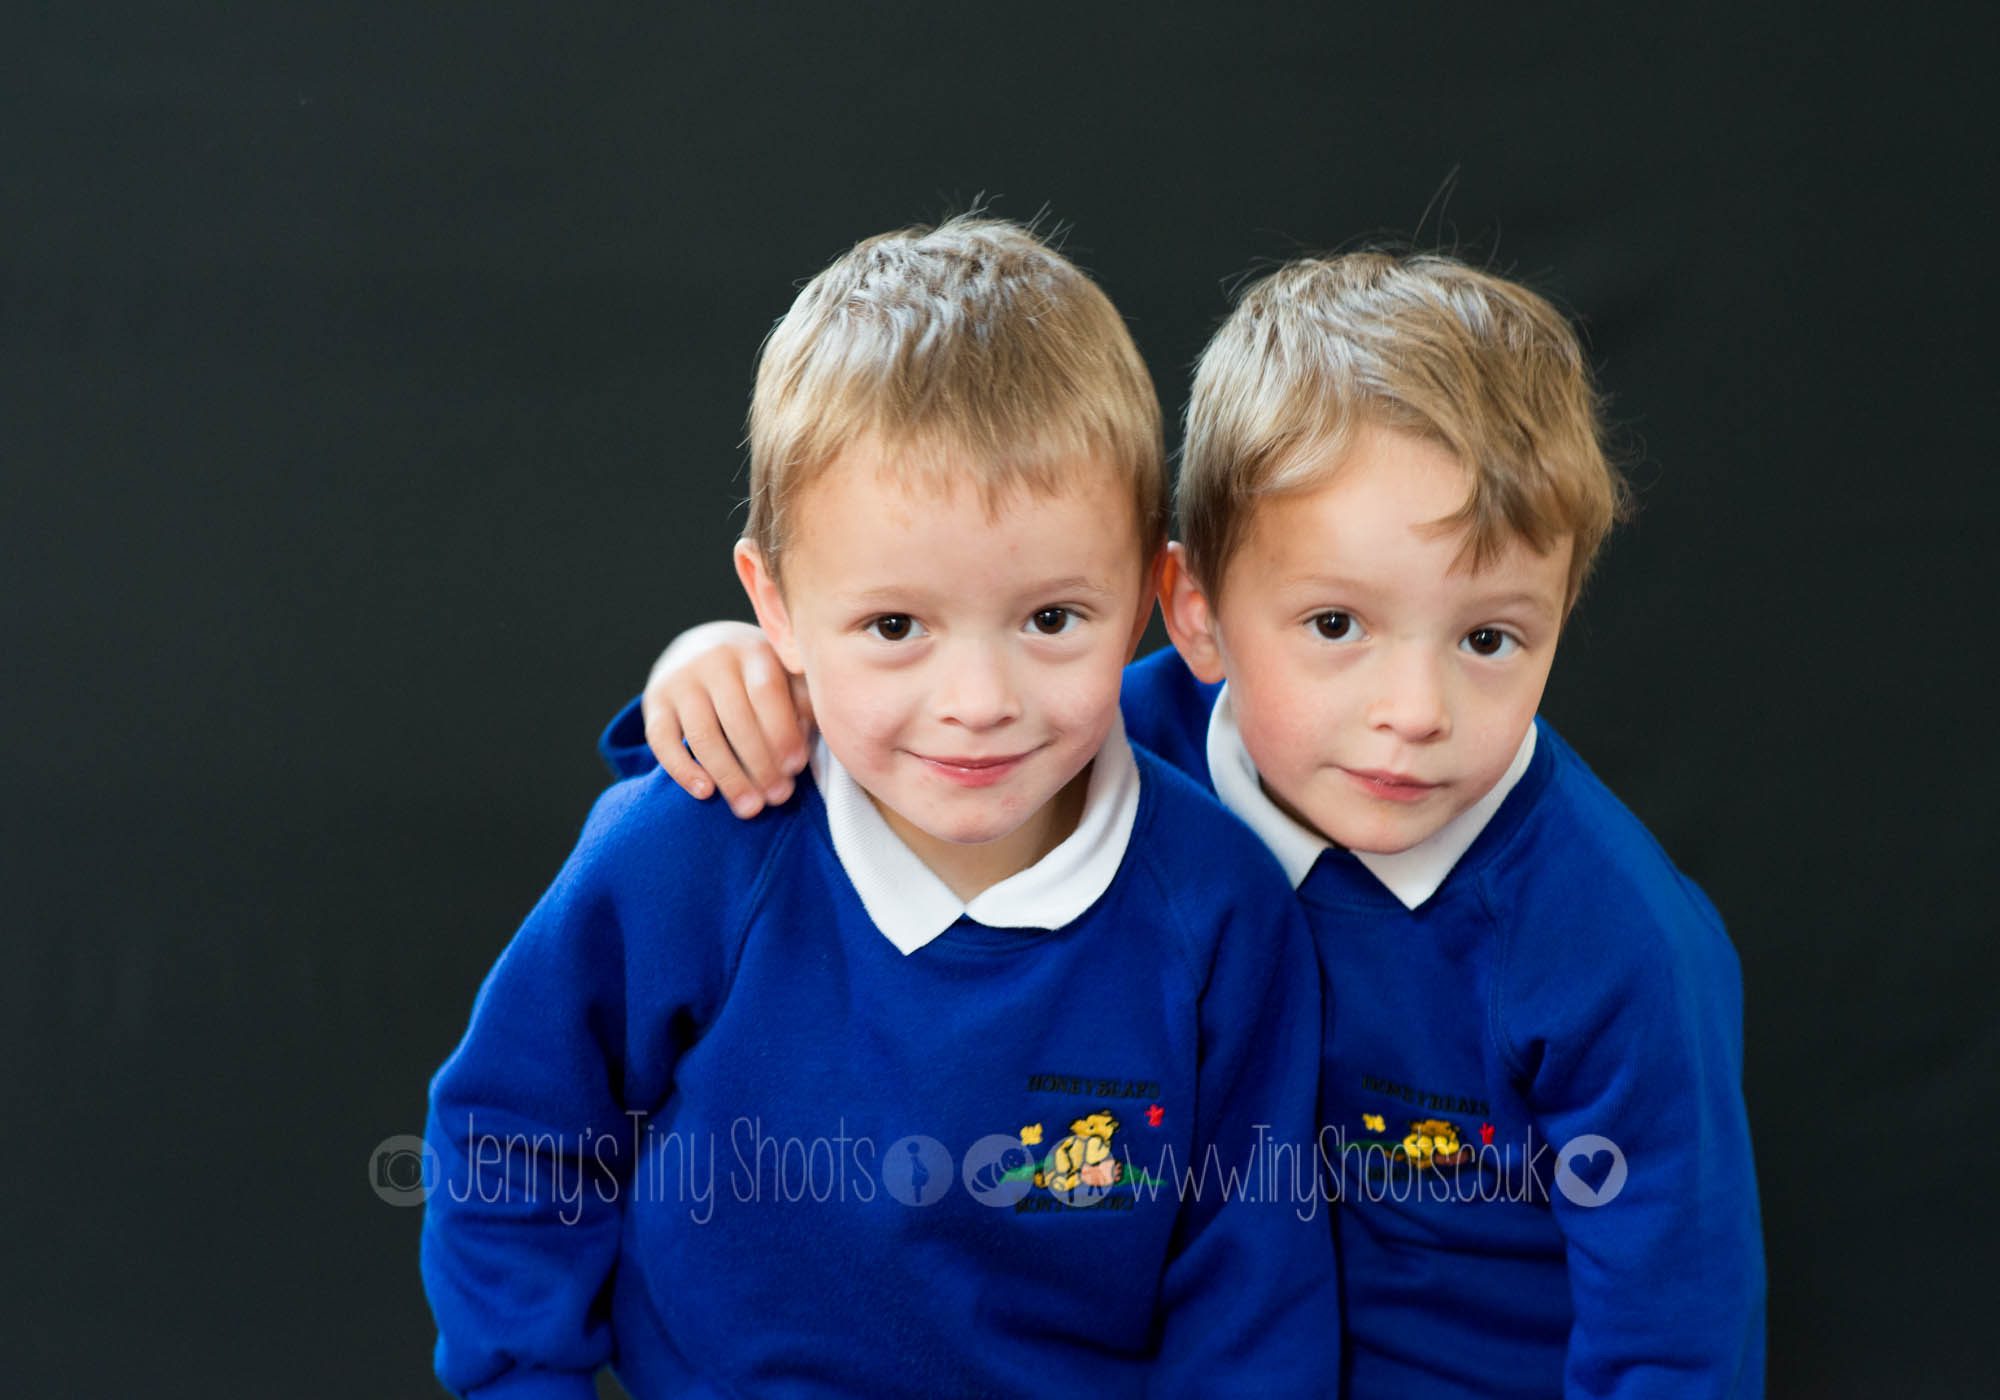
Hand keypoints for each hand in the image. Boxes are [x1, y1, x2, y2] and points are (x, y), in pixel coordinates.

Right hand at [641, 621, 814, 815]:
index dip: (781, 732)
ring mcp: (680, 681)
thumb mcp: (782, 674)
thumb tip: (806, 742)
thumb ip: (801, 701)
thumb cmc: (756, 675)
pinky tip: (705, 793)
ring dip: (729, 777)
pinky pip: (662, 741)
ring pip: (702, 735)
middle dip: (760, 764)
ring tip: (749, 808)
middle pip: (736, 719)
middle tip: (778, 798)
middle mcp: (713, 661)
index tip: (796, 768)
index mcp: (752, 651)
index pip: (766, 692)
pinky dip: (683, 770)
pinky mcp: (654, 702)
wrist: (698, 650)